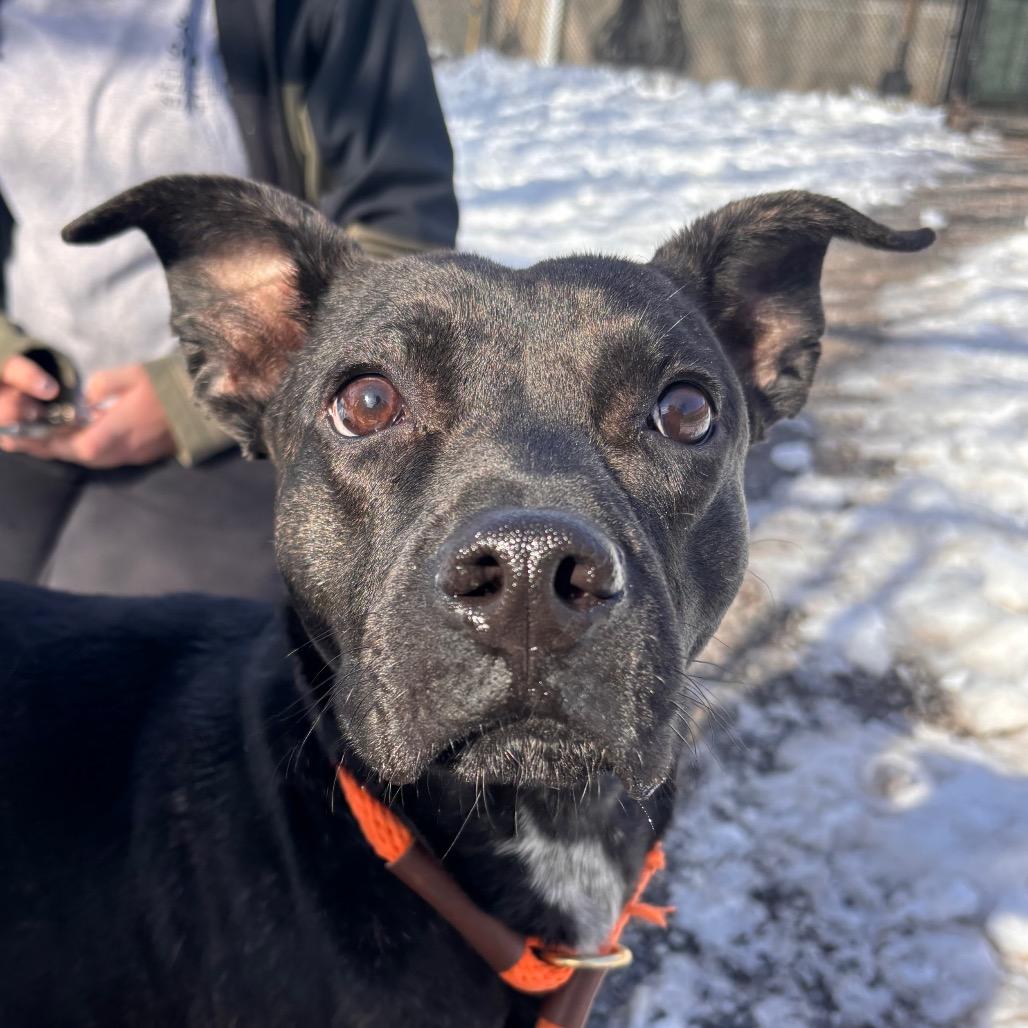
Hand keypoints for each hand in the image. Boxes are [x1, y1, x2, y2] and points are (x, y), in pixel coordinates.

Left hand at [0, 363, 175, 467]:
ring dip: (76, 452)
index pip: (80, 447)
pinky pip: (113, 458)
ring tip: (57, 440)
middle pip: (85, 458)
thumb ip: (100, 385)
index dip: (56, 443)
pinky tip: (88, 438)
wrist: (206, 403)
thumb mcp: (131, 373)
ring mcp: (138, 454)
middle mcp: (127, 449)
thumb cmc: (169, 385)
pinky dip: (94, 451)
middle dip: (59, 449)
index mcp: (120, 430)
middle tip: (37, 439)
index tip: (36, 435)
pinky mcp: (147, 455)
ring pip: (98, 460)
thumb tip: (86, 400)